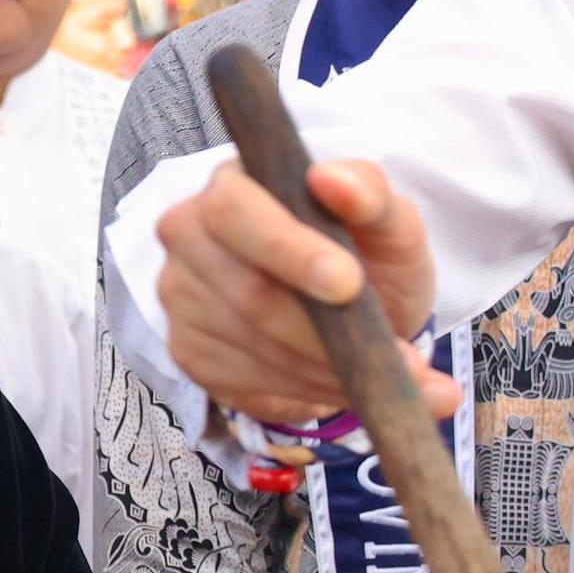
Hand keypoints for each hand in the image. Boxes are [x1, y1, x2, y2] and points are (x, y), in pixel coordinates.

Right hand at [157, 156, 456, 426]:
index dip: (289, 250)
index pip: (234, 211)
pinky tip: (339, 386)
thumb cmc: (367, 257)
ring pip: (252, 344)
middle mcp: (189, 233)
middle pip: (246, 292)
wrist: (354, 314)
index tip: (349, 284)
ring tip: (379, 376)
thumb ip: (372, 195)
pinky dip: (305, 392)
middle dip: (324, 333)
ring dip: (324, 370)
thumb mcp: (388, 225)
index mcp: (233, 183)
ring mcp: (181, 294)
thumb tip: (334, 179)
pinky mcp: (187, 349)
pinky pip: (244, 382)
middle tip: (392, 358)